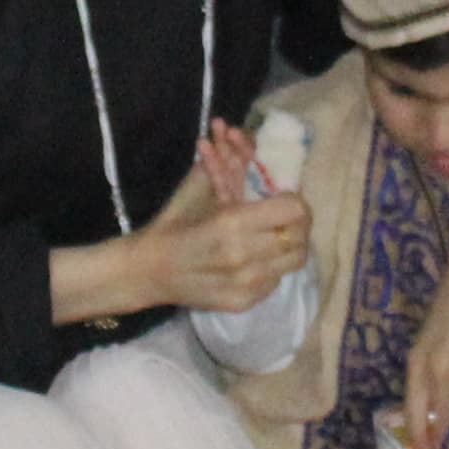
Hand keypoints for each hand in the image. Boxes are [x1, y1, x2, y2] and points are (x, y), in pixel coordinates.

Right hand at [136, 122, 312, 313]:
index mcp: (232, 223)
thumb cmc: (174, 222)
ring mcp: (247, 285)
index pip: (294, 210)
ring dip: (289, 245)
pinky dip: (272, 265)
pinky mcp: (245, 302)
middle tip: (282, 216)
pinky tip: (254, 257)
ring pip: (295, 261)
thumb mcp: (199, 185)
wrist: (148, 271)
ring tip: (272, 236)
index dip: (294, 200)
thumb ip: (233, 165)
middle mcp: (245, 257)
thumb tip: (260, 145)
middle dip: (296, 223)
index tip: (282, 196)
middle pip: (300, 237)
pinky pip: (277, 279)